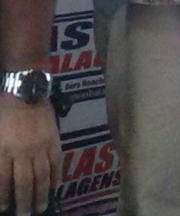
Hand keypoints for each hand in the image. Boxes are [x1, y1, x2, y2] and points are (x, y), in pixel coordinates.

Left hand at [0, 97, 60, 214]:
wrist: (25, 92)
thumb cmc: (4, 113)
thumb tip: (1, 177)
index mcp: (4, 151)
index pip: (3, 182)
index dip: (3, 197)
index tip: (4, 208)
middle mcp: (22, 152)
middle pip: (23, 183)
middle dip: (24, 202)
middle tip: (25, 215)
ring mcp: (40, 147)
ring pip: (42, 176)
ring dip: (41, 194)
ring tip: (41, 207)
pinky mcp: (54, 140)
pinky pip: (56, 162)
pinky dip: (56, 176)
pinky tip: (55, 187)